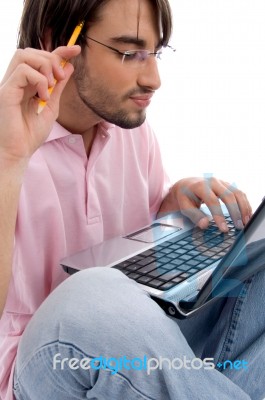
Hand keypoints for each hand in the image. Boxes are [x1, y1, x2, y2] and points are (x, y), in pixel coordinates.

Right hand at [0, 45, 80, 162]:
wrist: (19, 153)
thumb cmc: (30, 135)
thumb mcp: (51, 108)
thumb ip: (58, 88)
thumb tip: (69, 67)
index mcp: (25, 84)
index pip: (40, 58)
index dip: (59, 51)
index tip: (76, 49)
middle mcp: (15, 81)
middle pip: (31, 52)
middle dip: (51, 58)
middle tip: (62, 77)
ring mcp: (8, 85)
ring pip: (24, 55)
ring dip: (44, 65)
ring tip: (51, 85)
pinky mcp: (5, 91)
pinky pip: (23, 71)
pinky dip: (38, 80)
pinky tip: (43, 96)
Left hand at [159, 177, 251, 231]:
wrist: (187, 185)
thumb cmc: (186, 197)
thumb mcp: (184, 206)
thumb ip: (194, 216)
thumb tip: (205, 224)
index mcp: (200, 186)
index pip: (212, 201)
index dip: (219, 216)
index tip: (224, 229)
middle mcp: (213, 182)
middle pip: (228, 195)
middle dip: (235, 212)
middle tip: (238, 227)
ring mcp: (222, 182)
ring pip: (237, 193)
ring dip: (244, 208)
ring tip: (245, 222)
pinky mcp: (228, 185)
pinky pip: (240, 194)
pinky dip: (245, 204)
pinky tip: (247, 215)